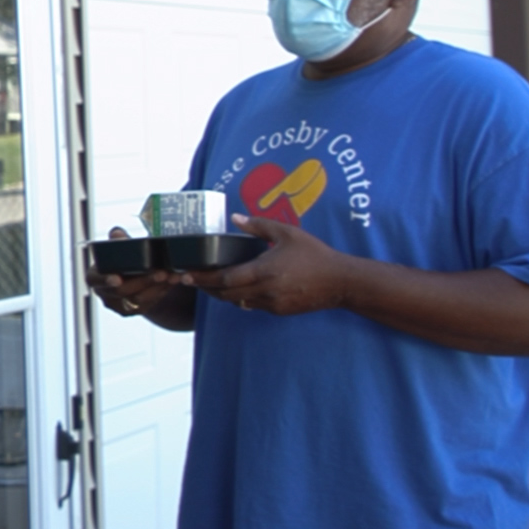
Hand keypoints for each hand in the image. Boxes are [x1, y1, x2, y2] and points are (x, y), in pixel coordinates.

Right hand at [88, 227, 183, 316]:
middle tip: (160, 272)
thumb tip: (117, 234)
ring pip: (138, 299)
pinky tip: (172, 281)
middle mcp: (104, 293)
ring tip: (171, 275)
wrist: (133, 276)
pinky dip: (162, 291)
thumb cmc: (123, 258)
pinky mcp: (134, 310)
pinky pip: (149, 303)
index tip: (118, 279)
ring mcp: (118, 305)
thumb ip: (119, 240)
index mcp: (94, 276)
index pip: (96, 279)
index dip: (105, 279)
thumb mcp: (120, 247)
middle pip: (121, 291)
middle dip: (143, 281)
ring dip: (157, 287)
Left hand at [182, 213, 356, 315]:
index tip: (187, 275)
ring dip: (222, 295)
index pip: (225, 279)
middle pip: (225, 294)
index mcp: (264, 270)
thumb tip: (235, 217)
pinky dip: (241, 299)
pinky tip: (237, 289)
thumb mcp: (286, 233)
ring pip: (237, 302)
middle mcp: (265, 290)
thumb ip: (258, 226)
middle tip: (192, 280)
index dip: (204, 278)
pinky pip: (252, 306)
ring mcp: (272, 303)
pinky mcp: (279, 311)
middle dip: (207, 288)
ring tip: (210, 284)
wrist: (341, 281)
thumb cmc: (314, 254)